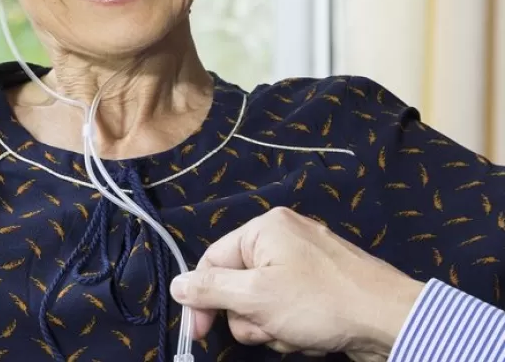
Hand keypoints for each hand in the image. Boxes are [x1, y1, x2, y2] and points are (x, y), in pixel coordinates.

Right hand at [170, 207, 424, 358]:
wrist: (388, 320)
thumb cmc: (318, 302)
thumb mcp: (256, 297)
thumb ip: (211, 289)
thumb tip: (177, 284)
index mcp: (264, 229)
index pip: (214, 260)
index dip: (202, 298)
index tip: (199, 335)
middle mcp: (281, 237)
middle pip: (238, 283)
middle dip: (249, 315)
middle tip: (269, 326)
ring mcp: (302, 260)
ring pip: (261, 300)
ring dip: (269, 324)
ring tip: (294, 330)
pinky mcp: (317, 282)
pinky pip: (285, 304)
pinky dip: (290, 323)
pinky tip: (308, 332)